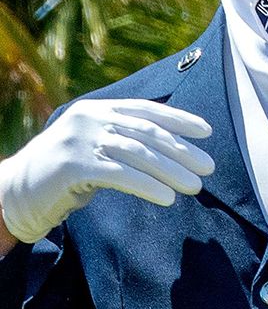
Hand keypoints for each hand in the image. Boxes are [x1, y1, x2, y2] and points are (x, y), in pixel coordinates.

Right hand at [0, 99, 215, 243]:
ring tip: (195, 186)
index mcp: (98, 110)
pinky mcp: (73, 165)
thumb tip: (176, 150)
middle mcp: (89, 119)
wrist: (15, 191)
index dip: (178, 119)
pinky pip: (120, 175)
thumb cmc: (65, 173)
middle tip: (208, 167)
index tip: (206, 131)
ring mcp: (79, 140)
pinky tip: (167, 198)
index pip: (145, 110)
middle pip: (147, 133)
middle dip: (182, 150)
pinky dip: (148, 186)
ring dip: (171, 171)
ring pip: (137, 154)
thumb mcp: (96, 148)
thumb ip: (126, 141)